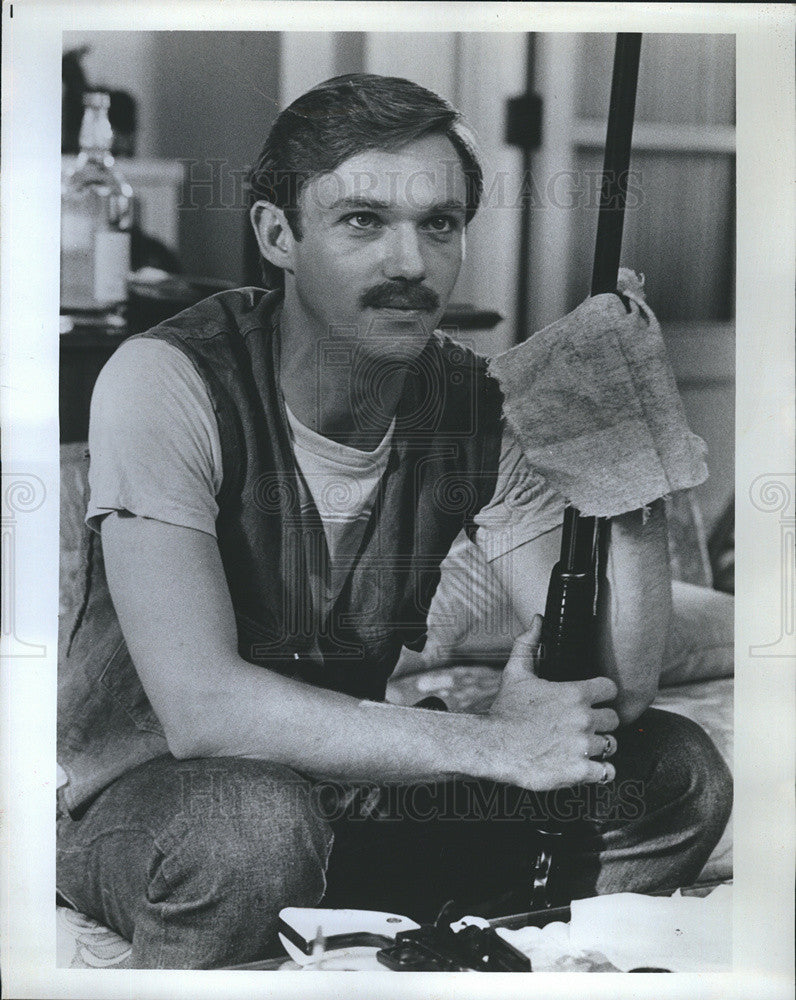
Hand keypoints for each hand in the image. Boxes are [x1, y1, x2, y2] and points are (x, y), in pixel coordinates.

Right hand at [481, 615, 619, 790]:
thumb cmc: (504, 710)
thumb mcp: (515, 672)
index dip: (603, 694)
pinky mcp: (579, 770)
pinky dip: (600, 771)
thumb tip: (538, 621)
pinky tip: (587, 766)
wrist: (491, 746)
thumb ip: (529, 644)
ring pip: (610, 745)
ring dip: (599, 746)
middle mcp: (584, 718)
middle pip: (613, 719)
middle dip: (601, 722)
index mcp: (574, 693)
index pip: (610, 689)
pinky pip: (606, 772)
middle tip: (585, 726)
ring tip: (582, 746)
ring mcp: (583, 746)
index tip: (595, 700)